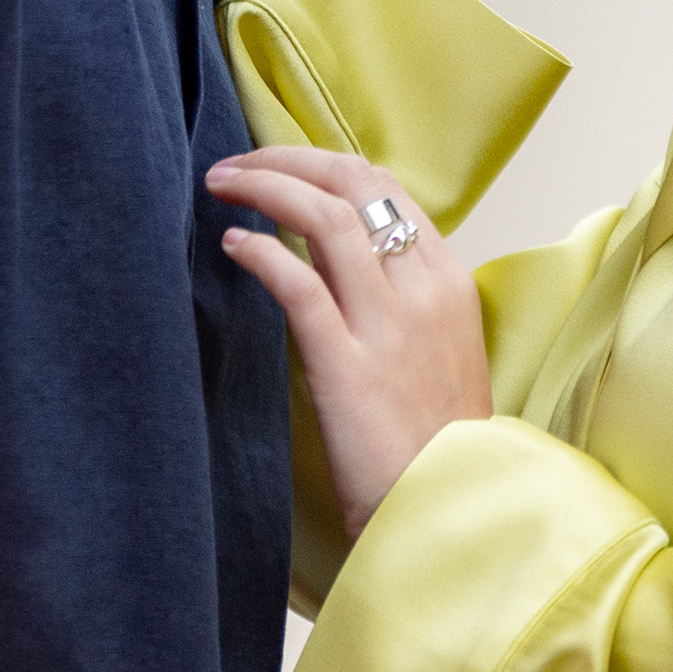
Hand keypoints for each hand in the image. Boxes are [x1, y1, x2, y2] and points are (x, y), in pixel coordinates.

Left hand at [206, 145, 486, 543]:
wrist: (450, 512)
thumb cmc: (434, 443)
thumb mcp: (435, 352)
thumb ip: (396, 298)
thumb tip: (331, 254)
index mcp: (450, 282)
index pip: (385, 186)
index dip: (323, 163)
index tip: (279, 165)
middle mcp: (424, 291)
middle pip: (354, 184)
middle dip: (287, 159)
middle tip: (237, 164)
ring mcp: (389, 326)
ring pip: (326, 217)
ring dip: (265, 186)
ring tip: (222, 185)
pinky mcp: (348, 365)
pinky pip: (298, 283)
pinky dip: (259, 252)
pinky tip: (232, 245)